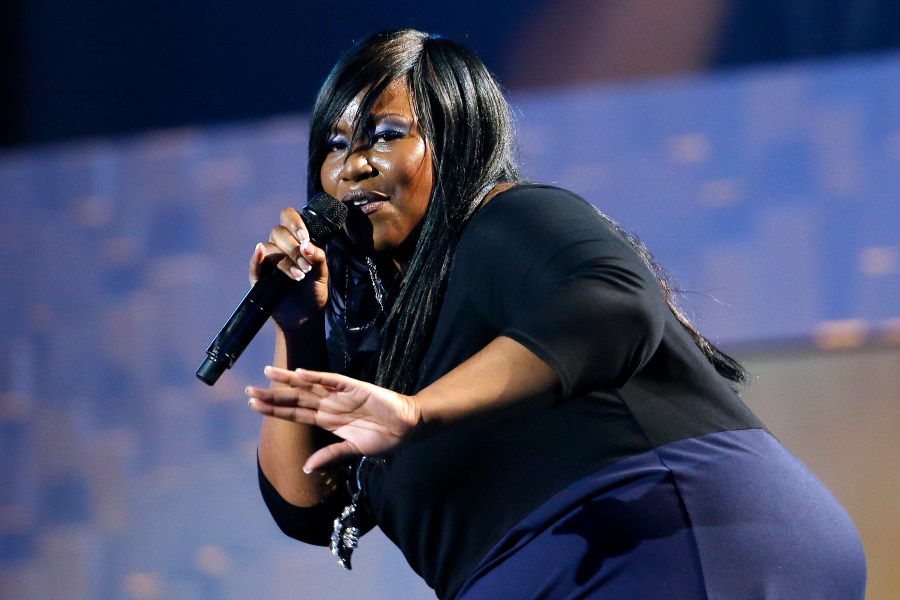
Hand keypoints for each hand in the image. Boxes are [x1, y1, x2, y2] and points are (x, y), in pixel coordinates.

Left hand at [246, 366, 422, 471]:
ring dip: (289, 381)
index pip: (296, 414)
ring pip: (310, 386)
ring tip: (268, 373)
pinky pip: (333, 380)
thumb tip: (307, 468)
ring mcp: (342, 395)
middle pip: (296, 398)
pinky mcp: (356, 387)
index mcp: (329, 421)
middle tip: (249, 390)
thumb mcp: (354, 449)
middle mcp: (330, 405)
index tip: (254, 405)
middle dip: (273, 395)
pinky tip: (301, 373)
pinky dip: (318, 376)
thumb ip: (330, 455)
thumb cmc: (385, 438)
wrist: (408, 427)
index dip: (275, 410)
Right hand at [249, 207, 329, 330]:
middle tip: (307, 267)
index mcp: (296, 240)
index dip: (295, 223)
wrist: (306, 316)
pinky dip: (256, 258)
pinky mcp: (259, 277)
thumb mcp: (322, 273)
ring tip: (300, 276)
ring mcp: (268, 261)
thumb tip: (306, 245)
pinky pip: (254, 264)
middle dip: (294, 249)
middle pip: (279, 232)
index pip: (289, 218)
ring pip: (270, 248)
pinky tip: (260, 253)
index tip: (305, 238)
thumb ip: (319, 257)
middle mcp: (280, 247)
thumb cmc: (314, 291)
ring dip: (285, 261)